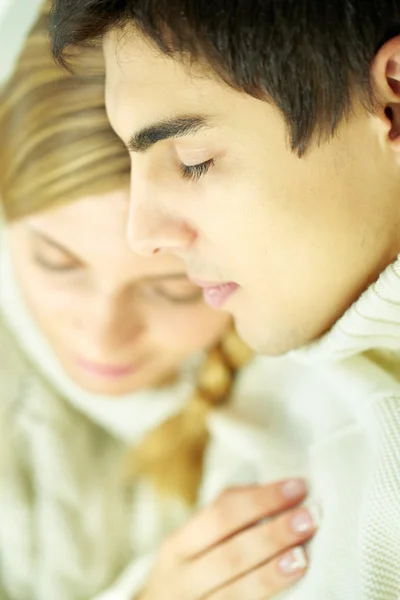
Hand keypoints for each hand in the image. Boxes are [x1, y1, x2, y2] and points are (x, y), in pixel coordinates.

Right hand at [140, 478, 315, 599]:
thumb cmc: (193, 567)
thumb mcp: (195, 541)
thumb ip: (228, 515)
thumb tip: (277, 490)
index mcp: (178, 546)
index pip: (220, 515)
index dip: (261, 499)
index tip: (297, 486)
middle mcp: (182, 580)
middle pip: (231, 554)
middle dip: (273, 534)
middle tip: (309, 517)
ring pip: (238, 592)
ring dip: (274, 572)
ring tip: (304, 555)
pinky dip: (269, 597)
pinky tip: (290, 583)